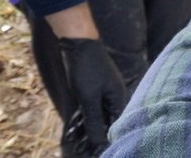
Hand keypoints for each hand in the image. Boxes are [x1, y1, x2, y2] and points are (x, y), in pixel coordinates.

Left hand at [58, 37, 127, 155]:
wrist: (79, 44)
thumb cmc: (87, 70)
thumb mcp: (89, 100)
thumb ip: (95, 122)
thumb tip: (101, 144)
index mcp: (118, 99)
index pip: (115, 127)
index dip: (105, 141)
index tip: (93, 153)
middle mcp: (114, 97)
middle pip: (105, 123)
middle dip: (93, 138)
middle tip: (80, 151)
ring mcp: (103, 93)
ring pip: (96, 117)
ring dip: (85, 131)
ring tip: (74, 145)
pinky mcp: (93, 90)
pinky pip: (89, 110)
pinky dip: (81, 120)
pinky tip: (72, 130)